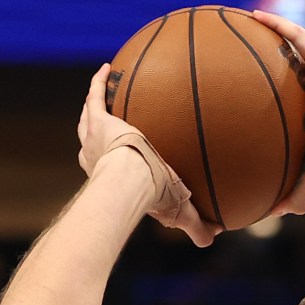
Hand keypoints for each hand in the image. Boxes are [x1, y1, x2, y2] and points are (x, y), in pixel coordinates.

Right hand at [77, 64, 214, 247]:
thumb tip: (216, 236)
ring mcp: (94, 136)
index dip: (108, 161)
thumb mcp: (177, 212)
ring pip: (88, 117)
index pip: (107, 167)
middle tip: (100, 121)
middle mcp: (95, 157)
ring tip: (100, 91)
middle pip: (90, 141)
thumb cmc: (151, 199)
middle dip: (93, 132)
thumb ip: (196, 225)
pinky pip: (96, 95)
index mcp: (110, 176)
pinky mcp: (98, 120)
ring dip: (91, 105)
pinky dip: (99, 82)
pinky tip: (107, 67)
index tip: (117, 154)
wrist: (133, 181)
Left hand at [247, 9, 304, 217]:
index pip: (301, 92)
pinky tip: (255, 14)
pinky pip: (295, 33)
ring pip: (296, 40)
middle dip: (278, 50)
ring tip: (251, 19)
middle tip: (253, 44)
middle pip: (298, 60)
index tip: (264, 83)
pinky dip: (277, 23)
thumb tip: (274, 213)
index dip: (283, 85)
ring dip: (275, 28)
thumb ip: (297, 192)